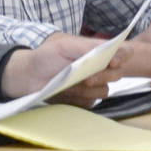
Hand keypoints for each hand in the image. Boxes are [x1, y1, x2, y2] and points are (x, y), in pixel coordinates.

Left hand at [0, 32, 119, 107]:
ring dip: (88, 90)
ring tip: (70, 84)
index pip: (123, 52)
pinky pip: (91, 104)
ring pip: (104, 91)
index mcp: (97, 52)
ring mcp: (92, 85)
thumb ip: (86, 47)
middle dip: (103, 76)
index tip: (113, 62)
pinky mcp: (83, 100)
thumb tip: (106, 51)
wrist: (27, 77)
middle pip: (117, 75)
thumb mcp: (64, 46)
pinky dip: (79, 100)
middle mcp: (98, 68)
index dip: (123, 57)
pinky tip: (66, 93)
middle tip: (86, 78)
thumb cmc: (45, 57)